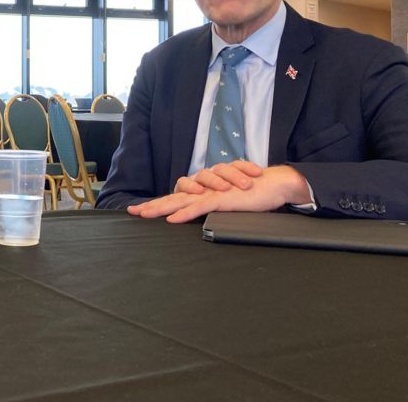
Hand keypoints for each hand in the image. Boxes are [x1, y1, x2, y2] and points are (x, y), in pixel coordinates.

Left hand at [129, 165, 311, 222]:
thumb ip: (217, 209)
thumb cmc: (254, 194)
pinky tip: (172, 220)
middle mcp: (205, 189)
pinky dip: (185, 214)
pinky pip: (199, 207)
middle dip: (152, 205)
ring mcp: (212, 193)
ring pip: (181, 200)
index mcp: (206, 190)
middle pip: (174, 196)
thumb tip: (207, 222)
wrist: (275, 184)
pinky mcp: (222, 199)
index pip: (178, 196)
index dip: (160, 203)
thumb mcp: (231, 203)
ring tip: (144, 215)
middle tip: (132, 211)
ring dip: (162, 208)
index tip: (142, 210)